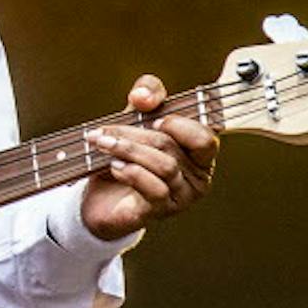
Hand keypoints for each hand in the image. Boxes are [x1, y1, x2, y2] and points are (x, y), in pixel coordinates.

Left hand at [80, 75, 219, 240]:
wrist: (103, 198)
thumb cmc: (127, 157)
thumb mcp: (137, 118)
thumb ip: (147, 95)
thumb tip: (144, 95)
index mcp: (200, 153)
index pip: (205, 136)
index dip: (178, 124)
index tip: (150, 119)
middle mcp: (199, 176)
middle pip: (172, 146)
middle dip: (134, 134)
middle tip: (104, 132)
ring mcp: (183, 197)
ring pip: (165, 165)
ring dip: (129, 151)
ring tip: (104, 146)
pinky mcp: (163, 211)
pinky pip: (155, 189)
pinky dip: (132, 173)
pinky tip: (114, 166)